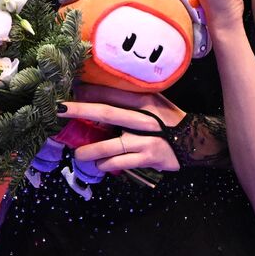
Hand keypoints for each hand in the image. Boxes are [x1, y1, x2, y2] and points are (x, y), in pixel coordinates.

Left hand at [59, 82, 186, 172]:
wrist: (195, 141)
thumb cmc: (168, 121)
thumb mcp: (154, 104)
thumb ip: (131, 100)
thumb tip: (95, 94)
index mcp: (146, 100)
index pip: (113, 93)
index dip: (90, 92)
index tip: (69, 90)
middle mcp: (145, 117)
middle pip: (107, 112)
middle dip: (81, 110)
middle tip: (59, 110)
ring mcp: (147, 138)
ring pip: (110, 145)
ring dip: (90, 150)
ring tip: (79, 155)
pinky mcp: (150, 157)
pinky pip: (120, 162)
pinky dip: (107, 164)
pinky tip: (102, 165)